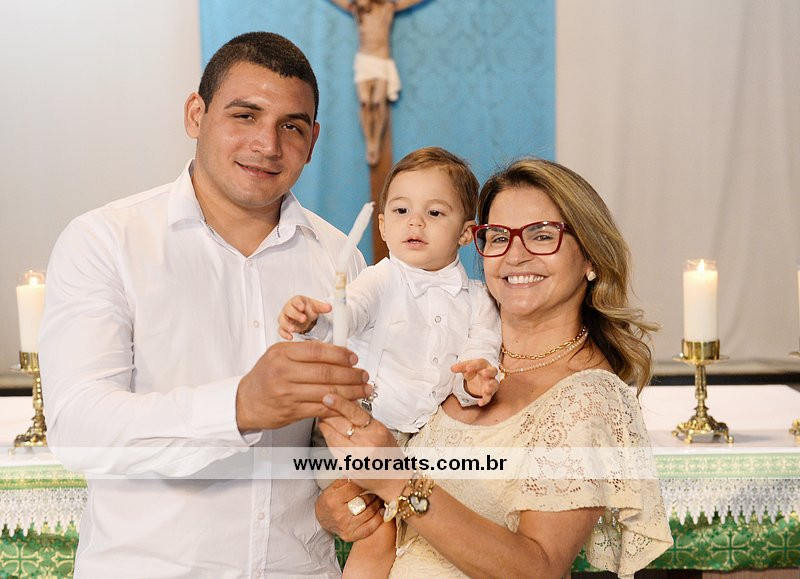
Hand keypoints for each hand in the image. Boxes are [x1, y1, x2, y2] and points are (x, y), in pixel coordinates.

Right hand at [236, 341, 371, 430]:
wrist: (245, 401)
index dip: (340, 354)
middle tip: (363, 375)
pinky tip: (349, 403)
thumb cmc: (265, 376)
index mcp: (282, 354)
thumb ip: (304, 352)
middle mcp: (283, 372)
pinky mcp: (291, 411)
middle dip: (350, 374)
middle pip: (325, 372)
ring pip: (326, 391)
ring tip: (363, 390)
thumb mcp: (279, 355)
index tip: (353, 358)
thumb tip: (337, 351)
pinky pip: (321, 408)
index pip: (317, 351)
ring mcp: (287, 393)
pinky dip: (339, 406)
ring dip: (350, 392)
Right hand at [278, 295, 331, 339]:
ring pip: (282, 320)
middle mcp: (288, 309)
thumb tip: (329, 307)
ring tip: (293, 329)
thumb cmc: (307, 309)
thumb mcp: (315, 307)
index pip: (295, 301)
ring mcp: (285, 318)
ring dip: (287, 325)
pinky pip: (281, 330)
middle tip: (303, 319)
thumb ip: (321, 307)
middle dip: (295, 315)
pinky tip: (290, 337)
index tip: (302, 307)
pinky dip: (284, 334)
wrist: (304, 315)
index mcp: (296, 301)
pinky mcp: (284, 327)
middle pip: (288, 310)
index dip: (298, 304)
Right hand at [315, 478, 382, 541]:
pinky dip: (379, 518)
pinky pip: (370, 527)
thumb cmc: (329, 501)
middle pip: (365, 500)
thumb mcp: (332, 488)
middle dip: (373, 492)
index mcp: (333, 500)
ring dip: (378, 503)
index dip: (365, 483)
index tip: (371, 480)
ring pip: (370, 512)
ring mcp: (346, 527)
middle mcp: (339, 515)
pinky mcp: (351, 535)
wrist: (322, 520)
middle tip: (377, 489)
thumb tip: (359, 472)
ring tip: (379, 497)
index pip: (356, 488)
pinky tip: (381, 510)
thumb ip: (346, 480)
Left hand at [318, 394, 407, 499]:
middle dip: (327, 413)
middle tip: (321, 405)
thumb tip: (346, 401)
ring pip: (331, 436)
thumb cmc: (388, 452)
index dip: (339, 404)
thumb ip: (363, 417)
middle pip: (339, 424)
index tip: (328, 396)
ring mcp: (354, 458)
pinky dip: (328, 439)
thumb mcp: (381, 430)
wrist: (392, 479)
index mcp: (376, 432)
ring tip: (323, 418)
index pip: (355, 414)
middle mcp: (366, 445)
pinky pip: (332, 449)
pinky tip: (328, 433)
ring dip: (325, 425)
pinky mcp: (346, 467)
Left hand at [452, 358, 499, 406]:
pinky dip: (485, 400)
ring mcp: (490, 383)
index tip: (467, 368)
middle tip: (484, 373)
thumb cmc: (473, 371)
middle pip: (493, 371)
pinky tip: (480, 403)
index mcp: (483, 364)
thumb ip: (460, 367)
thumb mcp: (466, 368)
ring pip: (494, 384)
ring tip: (486, 389)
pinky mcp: (489, 393)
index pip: (480, 363)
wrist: (477, 380)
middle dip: (489, 372)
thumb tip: (452, 368)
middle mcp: (489, 373)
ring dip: (491, 386)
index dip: (474, 365)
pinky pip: (489, 397)